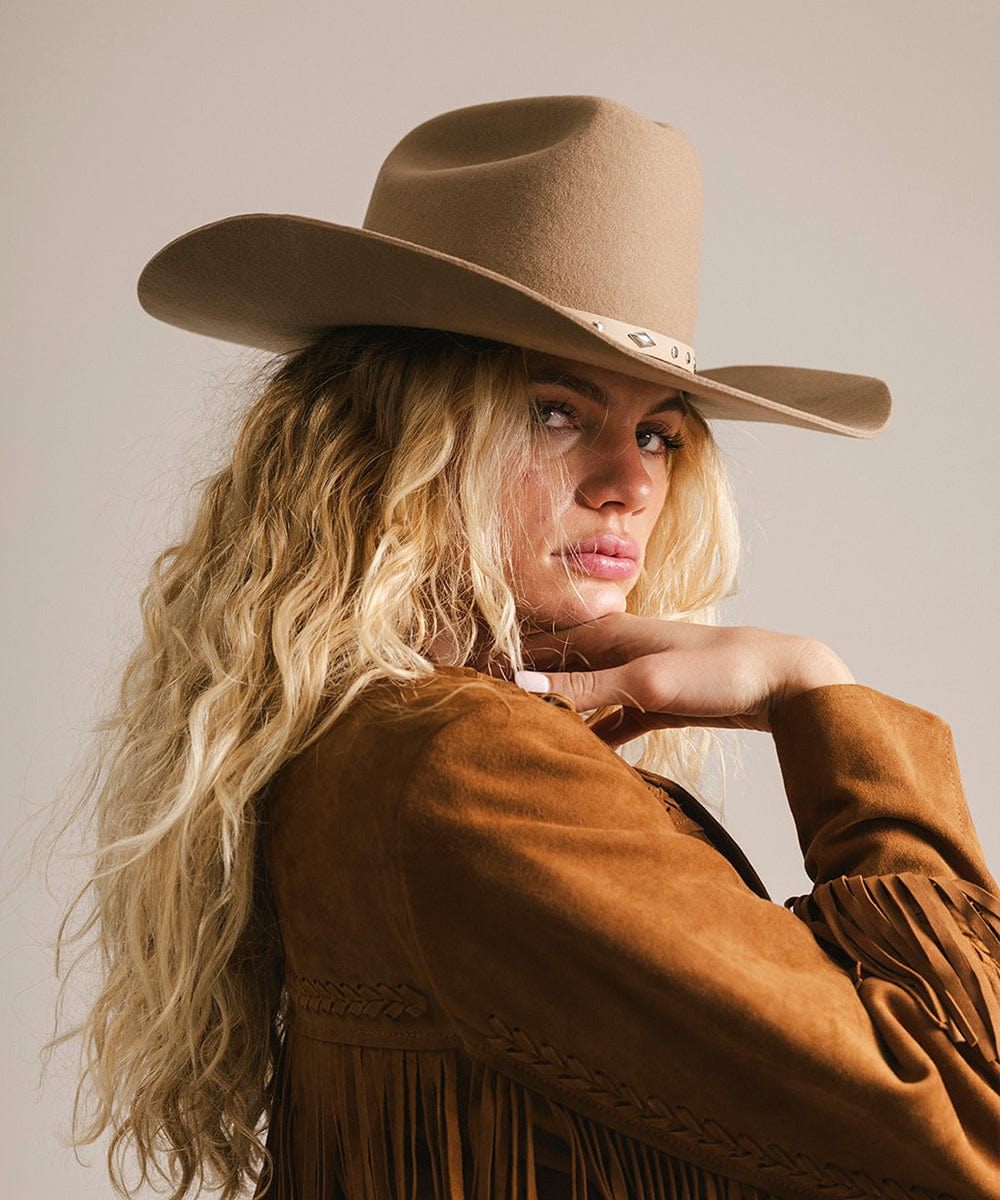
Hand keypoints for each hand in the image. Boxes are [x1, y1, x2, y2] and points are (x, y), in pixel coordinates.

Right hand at [514, 613, 854, 744]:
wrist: (784, 681)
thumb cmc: (720, 671)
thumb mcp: (647, 681)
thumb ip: (585, 687)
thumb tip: (519, 685)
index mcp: (606, 633)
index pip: (536, 649)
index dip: (500, 668)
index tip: (464, 691)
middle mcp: (614, 649)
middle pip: (554, 672)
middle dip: (522, 694)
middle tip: (483, 723)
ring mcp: (634, 676)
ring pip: (579, 698)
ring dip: (556, 719)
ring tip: (520, 744)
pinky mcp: (653, 702)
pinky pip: (609, 721)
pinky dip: (592, 738)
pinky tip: (576, 761)